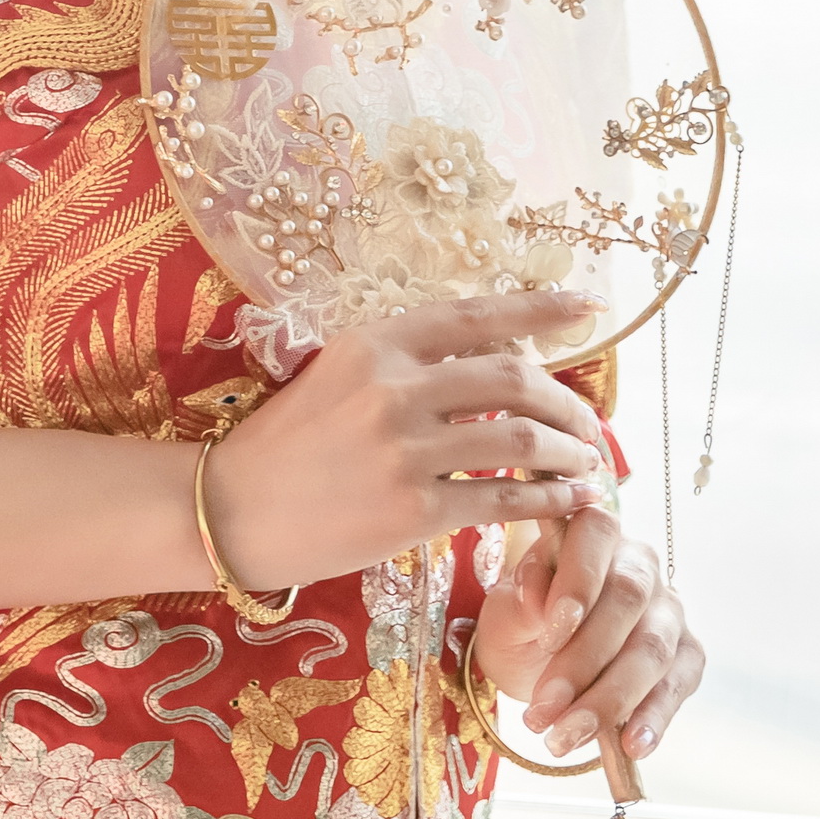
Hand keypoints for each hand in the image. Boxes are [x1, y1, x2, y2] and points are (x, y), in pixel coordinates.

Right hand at [203, 292, 614, 594]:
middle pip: (515, 379)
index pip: (476, 315)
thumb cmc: (285, 445)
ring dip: (570, 452)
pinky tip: (569, 501)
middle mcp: (392, 389)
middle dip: (569, 402)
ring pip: (521, 439)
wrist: (229, 510)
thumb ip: (406, 366)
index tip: (589, 308)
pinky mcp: (411, 510)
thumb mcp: (336, 378)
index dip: (541, 308)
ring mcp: (403, 451)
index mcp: (373, 345)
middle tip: (589, 424)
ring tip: (585, 464)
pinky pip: (504, 498)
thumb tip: (494, 361)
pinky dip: (550, 499)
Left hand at [477, 503, 705, 765]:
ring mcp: (669, 610)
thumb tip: (539, 600)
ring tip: (564, 738)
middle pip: (626, 603)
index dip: (576, 585)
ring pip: (651, 651)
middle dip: (582, 661)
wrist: (539, 655)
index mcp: (593, 533)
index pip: (595, 538)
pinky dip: (653, 718)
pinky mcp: (687, 655)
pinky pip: (677, 685)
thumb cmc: (523, 618)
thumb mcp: (506, 607)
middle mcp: (640, 565)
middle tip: (541, 710)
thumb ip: (521, 599)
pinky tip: (631, 745)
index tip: (547, 633)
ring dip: (607, 701)